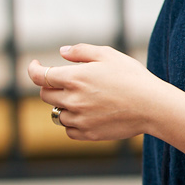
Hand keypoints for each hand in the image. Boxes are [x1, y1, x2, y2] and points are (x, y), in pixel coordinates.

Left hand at [26, 45, 157, 142]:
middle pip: (46, 96)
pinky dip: (72, 123)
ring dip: (63, 106)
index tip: (35, 66)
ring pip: (57, 114)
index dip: (33, 70)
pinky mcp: (88, 134)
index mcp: (74, 78)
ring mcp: (80, 119)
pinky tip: (86, 114)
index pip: (39, 77)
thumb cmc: (132, 77)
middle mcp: (73, 100)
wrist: (152, 106)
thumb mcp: (107, 54)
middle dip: (51, 87)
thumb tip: (61, 53)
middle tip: (67, 82)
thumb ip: (80, 51)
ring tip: (83, 99)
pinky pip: (69, 130)